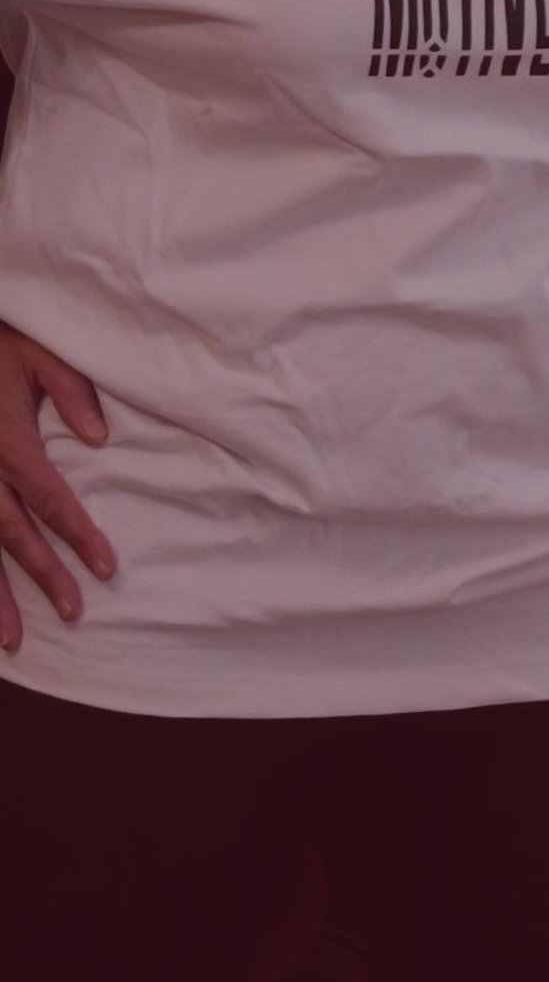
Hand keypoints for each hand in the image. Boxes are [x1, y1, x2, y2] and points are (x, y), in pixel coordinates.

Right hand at [0, 324, 116, 652]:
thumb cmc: (2, 340)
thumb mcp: (41, 352)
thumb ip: (73, 390)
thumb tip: (100, 437)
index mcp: (8, 440)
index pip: (49, 496)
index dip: (78, 533)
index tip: (106, 566)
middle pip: (13, 534)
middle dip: (43, 576)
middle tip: (74, 613)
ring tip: (12, 641)